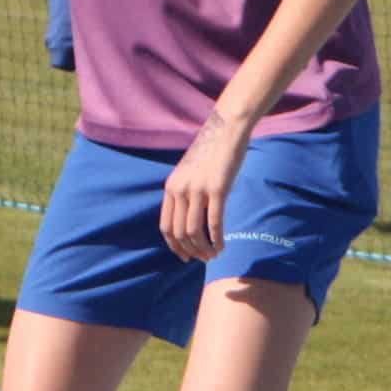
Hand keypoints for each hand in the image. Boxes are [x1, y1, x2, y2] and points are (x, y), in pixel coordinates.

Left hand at [160, 113, 248, 262]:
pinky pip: (214, 223)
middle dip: (191, 251)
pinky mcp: (217, 189)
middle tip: (204, 258)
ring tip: (214, 254)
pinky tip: (222, 246)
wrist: (225, 131)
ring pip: (195, 231)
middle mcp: (180, 190)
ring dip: (204, 249)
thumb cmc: (209, 153)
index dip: (174, 246)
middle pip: (180, 233)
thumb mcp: (188, 173)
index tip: (185, 256)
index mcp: (171, 187)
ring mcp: (197, 190)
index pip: (166, 226)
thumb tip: (187, 219)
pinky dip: (217, 240)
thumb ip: (184, 192)